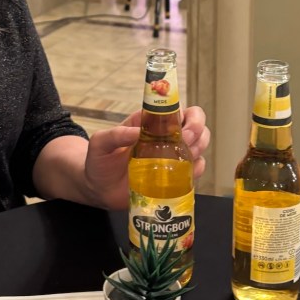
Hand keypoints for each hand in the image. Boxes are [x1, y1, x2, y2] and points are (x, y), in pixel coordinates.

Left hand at [84, 105, 210, 209]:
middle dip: (197, 130)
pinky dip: (198, 169)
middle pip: (195, 124)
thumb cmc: (100, 162)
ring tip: (187, 156)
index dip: (185, 113)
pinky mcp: (175, 176)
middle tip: (186, 141)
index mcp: (149, 123)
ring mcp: (172, 156)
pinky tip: (188, 173)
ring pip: (200, 143)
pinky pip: (195, 169)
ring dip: (200, 147)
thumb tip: (136, 132)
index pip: (175, 109)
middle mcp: (165, 137)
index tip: (181, 126)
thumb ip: (114, 135)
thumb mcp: (100, 144)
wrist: (100, 190)